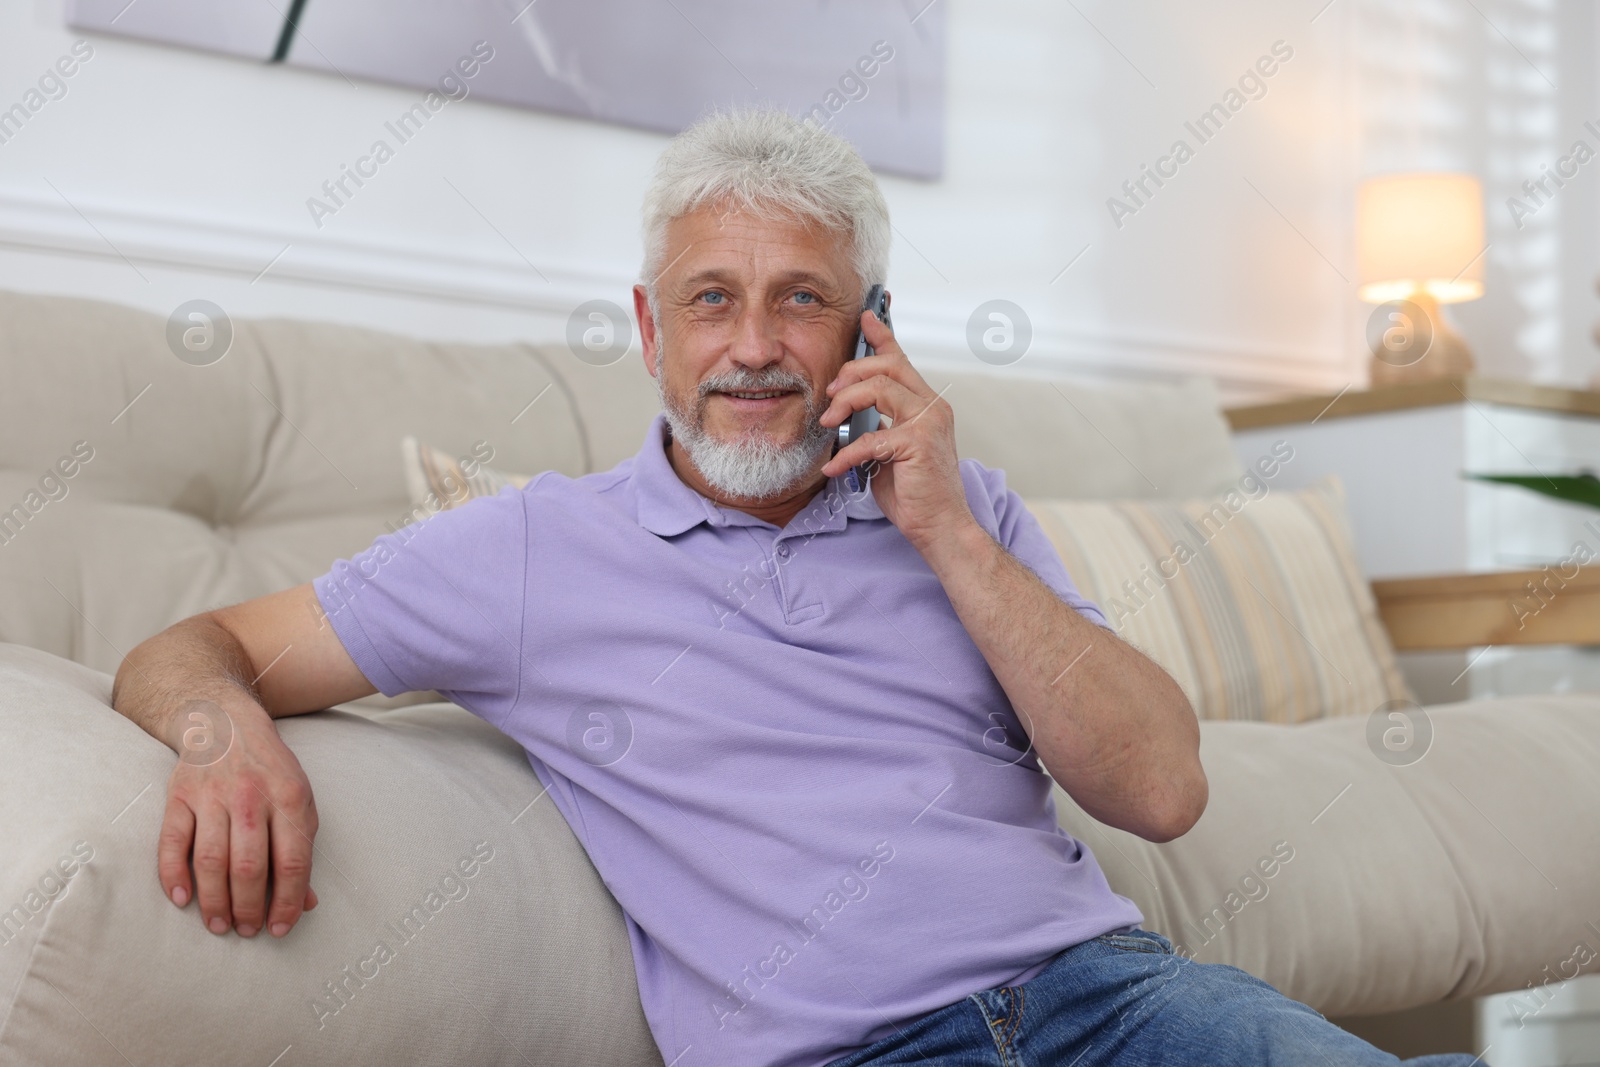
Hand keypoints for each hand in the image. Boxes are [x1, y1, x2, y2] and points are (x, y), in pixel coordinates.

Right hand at [159, 701, 318, 937]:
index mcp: (290, 798)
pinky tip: (182, 899)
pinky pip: (172, 841)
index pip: (292, 862)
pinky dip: (174, 874)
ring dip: (214, 901)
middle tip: (247, 930)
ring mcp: (212, 795)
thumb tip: (308, 903)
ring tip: (220, 925)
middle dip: (250, 907)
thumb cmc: (270, 772)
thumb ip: (302, 849)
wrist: (226, 725)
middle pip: (250, 866)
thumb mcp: (299, 801)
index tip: (281, 928)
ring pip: (211, 859)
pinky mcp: (179, 796)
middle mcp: (252, 797)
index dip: (288, 901)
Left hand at [820, 308, 977, 549]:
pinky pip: (871, 437)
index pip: (902, 361)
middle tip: (830, 395)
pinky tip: (834, 467)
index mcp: (926, 405)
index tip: (866, 317)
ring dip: (845, 402)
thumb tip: (848, 418)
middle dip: (851, 372)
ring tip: (828, 423)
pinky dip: (846, 453)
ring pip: (879, 388)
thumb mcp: (889, 452)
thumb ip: (877, 428)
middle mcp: (932, 407)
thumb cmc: (915, 494)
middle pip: (888, 365)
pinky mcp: (918, 444)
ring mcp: (929, 423)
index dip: (882, 336)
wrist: (941, 528)